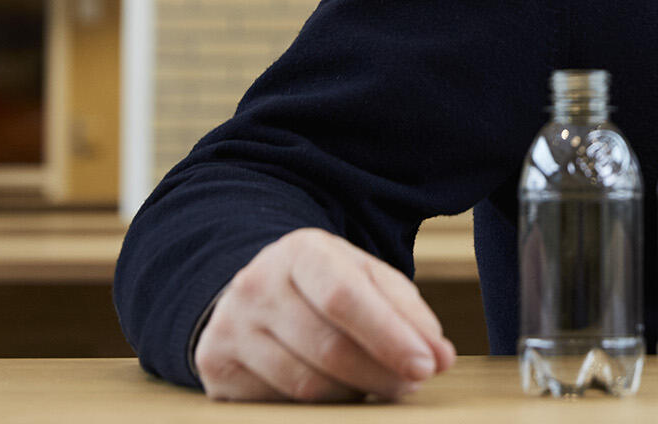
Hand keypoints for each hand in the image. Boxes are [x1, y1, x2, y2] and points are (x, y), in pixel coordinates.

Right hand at [193, 227, 457, 401]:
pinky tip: (334, 388)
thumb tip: (441, 358)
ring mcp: (230, 327)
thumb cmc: (326, 287)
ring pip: (306, 384)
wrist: (255, 292)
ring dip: (354, 393)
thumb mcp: (367, 280)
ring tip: (377, 385)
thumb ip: (408, 314)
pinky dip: (320, 405)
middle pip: (328, 347)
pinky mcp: (216, 366)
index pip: (346, 298)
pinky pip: (280, 403)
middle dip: (381, 374)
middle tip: (412, 384)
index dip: (390, 336)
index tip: (428, 365)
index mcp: (301, 251)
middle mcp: (257, 285)